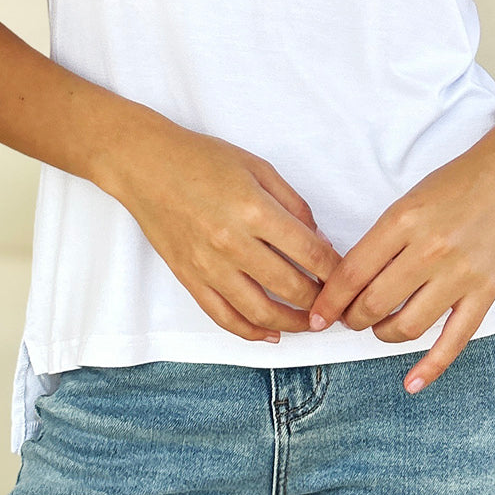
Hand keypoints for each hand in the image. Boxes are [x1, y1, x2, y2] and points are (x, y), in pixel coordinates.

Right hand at [110, 121, 342, 343]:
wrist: (146, 165)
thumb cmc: (203, 158)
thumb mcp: (257, 167)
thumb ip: (293, 204)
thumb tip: (320, 240)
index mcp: (255, 210)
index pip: (309, 253)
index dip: (335, 271)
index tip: (348, 278)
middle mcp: (233, 243)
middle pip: (290, 287)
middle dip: (320, 302)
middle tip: (335, 306)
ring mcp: (209, 265)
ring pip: (259, 312)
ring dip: (292, 324)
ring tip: (311, 326)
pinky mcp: (190, 278)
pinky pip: (224, 317)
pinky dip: (250, 332)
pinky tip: (271, 335)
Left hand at [306, 137, 494, 392]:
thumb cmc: (454, 184)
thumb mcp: (407, 201)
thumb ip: (381, 240)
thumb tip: (349, 281)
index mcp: (402, 222)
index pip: (352, 274)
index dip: (328, 301)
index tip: (317, 316)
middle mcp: (428, 251)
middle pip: (374, 304)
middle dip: (352, 319)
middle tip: (348, 319)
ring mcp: (459, 274)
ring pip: (407, 327)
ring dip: (383, 336)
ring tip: (378, 329)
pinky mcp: (485, 292)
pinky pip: (454, 340)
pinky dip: (431, 367)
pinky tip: (412, 383)